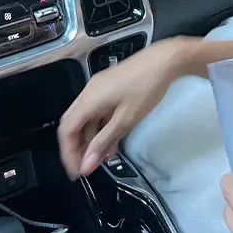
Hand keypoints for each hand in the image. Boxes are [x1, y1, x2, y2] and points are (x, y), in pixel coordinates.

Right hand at [58, 38, 189, 178]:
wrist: (164, 61)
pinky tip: (112, 141)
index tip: (77, 171)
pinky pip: (98, 110)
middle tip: (88, 166)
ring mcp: (100, 88)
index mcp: (89, 98)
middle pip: (73, 124)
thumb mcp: (125, 120)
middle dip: (78, 147)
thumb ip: (104, 141)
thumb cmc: (146, 86)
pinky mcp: (110, 87)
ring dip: (92, 138)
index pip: (67, 130)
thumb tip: (87, 163)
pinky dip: (101, 127)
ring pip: (87, 118)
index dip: (69, 153)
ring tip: (104, 157)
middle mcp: (90, 91)